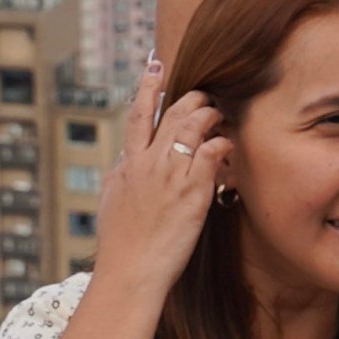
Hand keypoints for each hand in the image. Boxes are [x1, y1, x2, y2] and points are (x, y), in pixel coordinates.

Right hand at [95, 55, 229, 302]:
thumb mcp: (111, 201)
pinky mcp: (191, 191)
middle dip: (193, 98)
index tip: (155, 66)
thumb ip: (120, 175)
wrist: (129, 273)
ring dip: (210, 115)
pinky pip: (211, 153)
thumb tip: (124, 159)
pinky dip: (221, 142)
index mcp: (128, 165)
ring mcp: (170, 175)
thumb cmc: (121, 244)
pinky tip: (227, 143)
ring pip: (193, 126)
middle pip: (173, 114)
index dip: (147, 88)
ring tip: (221, 115)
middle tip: (206, 94)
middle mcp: (148, 164)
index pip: (138, 116)